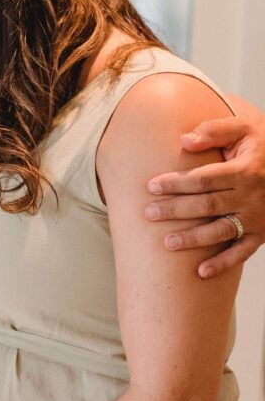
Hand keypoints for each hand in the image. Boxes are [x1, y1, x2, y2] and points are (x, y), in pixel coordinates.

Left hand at [145, 114, 264, 277]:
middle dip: (176, 210)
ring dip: (194, 239)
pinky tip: (201, 272)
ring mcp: (257, 217)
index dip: (176, 183)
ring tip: (167, 243)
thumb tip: (184, 140)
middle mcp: (251, 196)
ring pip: (221, 231)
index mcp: (244, 170)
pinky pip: (242, 252)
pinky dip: (223, 264)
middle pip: (207, 206)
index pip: (204, 179)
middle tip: (148, 213)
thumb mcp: (243, 128)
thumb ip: (214, 131)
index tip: (151, 186)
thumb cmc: (261, 143)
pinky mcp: (261, 233)